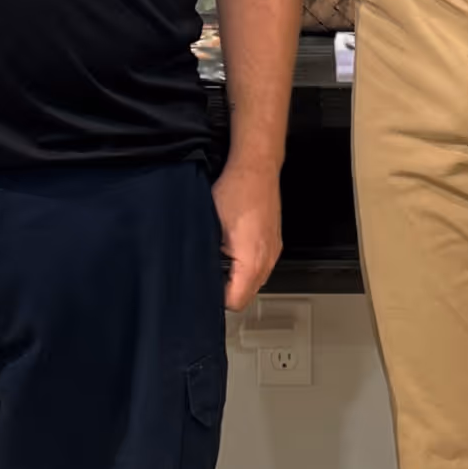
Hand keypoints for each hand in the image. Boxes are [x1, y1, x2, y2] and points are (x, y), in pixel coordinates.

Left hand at [212, 161, 281, 311]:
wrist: (256, 167)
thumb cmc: (236, 190)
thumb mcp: (209, 226)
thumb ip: (205, 256)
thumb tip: (193, 272)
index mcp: (252, 261)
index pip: (235, 301)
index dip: (216, 299)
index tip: (203, 288)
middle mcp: (267, 259)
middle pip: (247, 295)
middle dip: (227, 290)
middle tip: (208, 275)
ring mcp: (273, 251)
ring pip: (255, 281)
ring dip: (238, 278)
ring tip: (220, 260)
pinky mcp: (274, 241)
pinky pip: (261, 265)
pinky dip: (247, 265)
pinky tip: (233, 248)